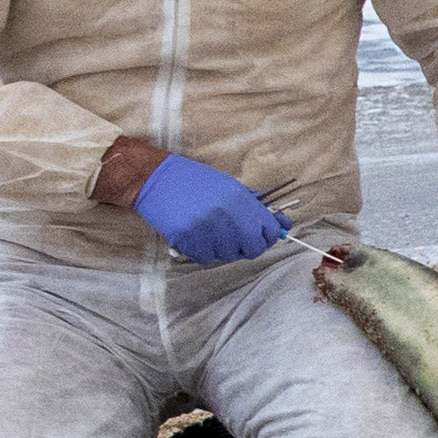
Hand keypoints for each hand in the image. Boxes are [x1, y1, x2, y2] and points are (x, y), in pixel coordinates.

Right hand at [131, 152, 293, 265]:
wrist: (156, 179)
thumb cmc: (194, 182)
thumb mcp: (229, 186)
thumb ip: (254, 206)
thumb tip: (281, 224)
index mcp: (240, 199)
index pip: (269, 231)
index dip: (266, 237)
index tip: (258, 236)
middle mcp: (227, 215)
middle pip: (252, 249)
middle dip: (245, 246)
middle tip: (231, 236)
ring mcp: (207, 229)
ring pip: (227, 255)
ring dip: (220, 248)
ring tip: (206, 228)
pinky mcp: (189, 240)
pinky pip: (205, 258)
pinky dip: (201, 251)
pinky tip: (193, 233)